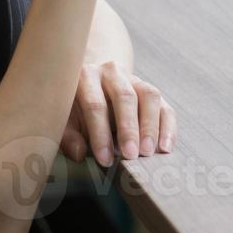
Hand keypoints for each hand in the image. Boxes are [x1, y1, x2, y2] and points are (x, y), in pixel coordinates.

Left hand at [60, 61, 175, 164]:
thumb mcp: (65, 118)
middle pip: (125, 97)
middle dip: (129, 128)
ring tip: (148, 152)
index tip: (105, 160)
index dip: (100, 133)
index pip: (95, 104)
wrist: (92, 83)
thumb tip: (79, 153)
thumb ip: (68, 135)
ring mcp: (135, 79)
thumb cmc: (75, 107)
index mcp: (87, 77)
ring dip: (151, 126)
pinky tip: (166, 147)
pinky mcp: (151, 92)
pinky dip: (168, 127)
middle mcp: (113, 73)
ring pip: (149, 96)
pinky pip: (164, 106)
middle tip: (131, 155)